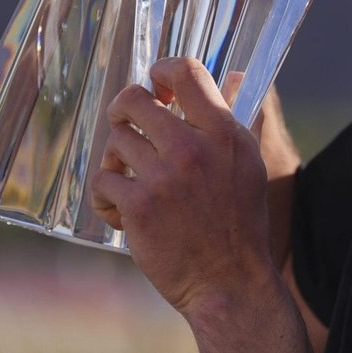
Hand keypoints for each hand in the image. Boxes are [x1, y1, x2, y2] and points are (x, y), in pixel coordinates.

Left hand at [93, 58, 306, 349]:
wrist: (229, 282)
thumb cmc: (239, 222)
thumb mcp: (248, 162)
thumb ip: (233, 119)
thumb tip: (236, 75)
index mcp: (223, 133)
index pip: (186, 72)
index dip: (163, 70)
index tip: (158, 84)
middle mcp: (193, 149)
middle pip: (135, 100)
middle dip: (125, 110)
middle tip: (128, 125)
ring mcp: (163, 177)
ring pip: (116, 141)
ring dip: (118, 159)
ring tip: (130, 179)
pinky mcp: (138, 207)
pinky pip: (104, 181)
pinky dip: (108, 196)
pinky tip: (121, 209)